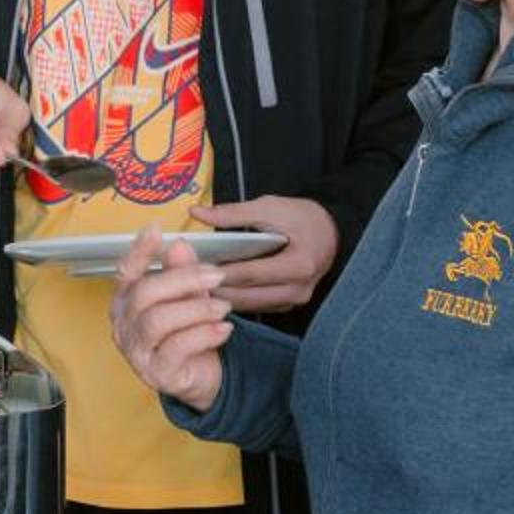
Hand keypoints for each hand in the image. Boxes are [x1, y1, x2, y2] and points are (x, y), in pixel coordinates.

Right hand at [107, 234, 232, 414]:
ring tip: (223, 308)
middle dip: (182, 280)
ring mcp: (136, 352)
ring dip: (196, 310)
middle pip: (144, 293)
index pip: (126, 272)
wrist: (202, 377)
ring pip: (158, 320)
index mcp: (127, 301)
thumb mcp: (190, 297)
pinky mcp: (156, 373)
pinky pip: (177, 348)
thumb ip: (182, 273)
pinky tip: (224, 329)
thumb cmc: (189, 333)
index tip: (156, 230)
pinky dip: (205, 334)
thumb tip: (179, 245)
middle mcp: (124, 325)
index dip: (139, 251)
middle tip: (215, 276)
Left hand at [193, 196, 339, 312]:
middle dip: (214, 289)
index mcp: (299, 264)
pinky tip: (212, 290)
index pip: (251, 273)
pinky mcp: (288, 305)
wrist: (332, 231)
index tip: (190, 269)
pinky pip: (256, 306)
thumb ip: (232, 213)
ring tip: (191, 287)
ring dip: (221, 298)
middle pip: (247, 295)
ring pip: (249, 305)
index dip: (220, 272)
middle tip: (182, 282)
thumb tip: (196, 214)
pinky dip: (235, 298)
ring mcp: (294, 301)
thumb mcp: (270, 207)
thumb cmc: (302, 217)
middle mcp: (299, 289)